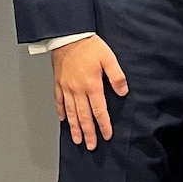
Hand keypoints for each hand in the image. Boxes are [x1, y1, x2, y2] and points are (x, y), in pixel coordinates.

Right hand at [51, 35, 127, 149]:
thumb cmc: (88, 45)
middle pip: (84, 116)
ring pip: (71, 113)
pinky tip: (63, 120)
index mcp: (92, 86)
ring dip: (75, 128)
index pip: (99, 111)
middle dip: (88, 133)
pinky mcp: (58, 83)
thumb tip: (123, 91)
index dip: (104, 125)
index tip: (107, 135)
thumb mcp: (108, 58)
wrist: (67, 36)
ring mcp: (66, 88)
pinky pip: (59, 101)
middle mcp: (78, 90)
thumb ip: (117, 76)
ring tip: (77, 140)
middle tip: (91, 145)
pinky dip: (61, 112)